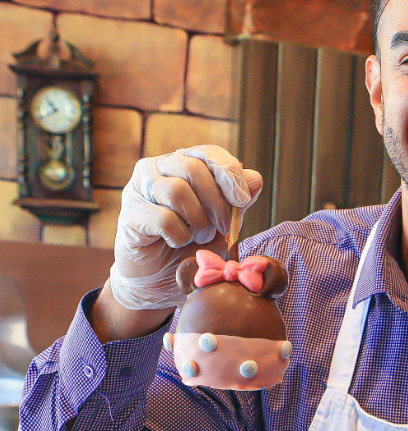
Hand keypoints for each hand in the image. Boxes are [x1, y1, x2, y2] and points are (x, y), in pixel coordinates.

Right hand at [108, 146, 262, 313]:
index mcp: (183, 163)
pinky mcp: (129, 215)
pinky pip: (163, 219)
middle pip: (192, 168)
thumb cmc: (194, 245)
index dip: (229, 172)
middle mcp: (157, 169)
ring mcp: (138, 190)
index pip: (208, 152)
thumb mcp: (226, 223)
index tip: (243, 200)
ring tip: (201, 237)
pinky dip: (181, 236)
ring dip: (199, 221)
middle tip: (224, 227)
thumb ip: (239, 201)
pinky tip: (179, 243)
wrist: (162, 278)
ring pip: (176, 191)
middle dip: (217, 202)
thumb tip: (255, 177)